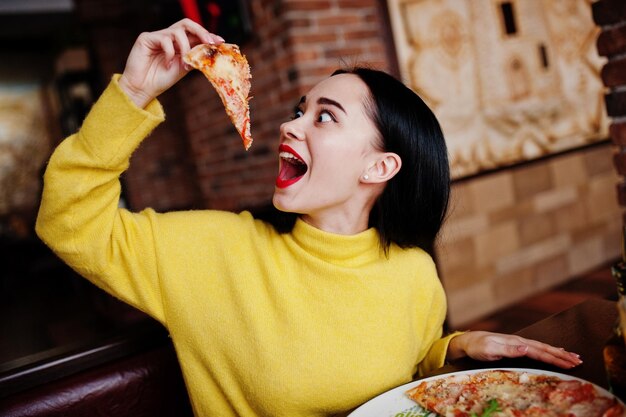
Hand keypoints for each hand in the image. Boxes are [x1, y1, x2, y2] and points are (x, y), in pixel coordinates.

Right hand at [118, 18, 223, 107]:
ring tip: (184, 64)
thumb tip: (211, 50)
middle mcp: (168, 37)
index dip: (207, 35)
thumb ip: (194, 57)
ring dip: (185, 48)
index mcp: (179, 44)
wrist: (143, 89)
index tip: (220, 42)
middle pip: (187, 24)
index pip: (195, 34)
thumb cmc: (162, 80)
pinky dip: (170, 53)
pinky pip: (164, 39)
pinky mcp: (146, 38)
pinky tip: (167, 64)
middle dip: (201, 31)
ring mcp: (157, 36)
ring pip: (178, 31)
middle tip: (209, 42)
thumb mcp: (184, 68)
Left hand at [446, 331, 582, 368]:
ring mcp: (518, 343)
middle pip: (545, 348)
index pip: (540, 351)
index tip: (570, 363)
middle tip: (579, 361)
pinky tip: (553, 352)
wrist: (468, 341)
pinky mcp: (515, 346)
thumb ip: (510, 349)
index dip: (555, 358)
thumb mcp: (491, 349)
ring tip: (572, 357)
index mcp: (516, 343)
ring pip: (542, 348)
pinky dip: (548, 351)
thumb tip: (527, 348)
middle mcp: (519, 341)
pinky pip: (536, 349)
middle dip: (562, 355)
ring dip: (557, 353)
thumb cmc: (478, 346)